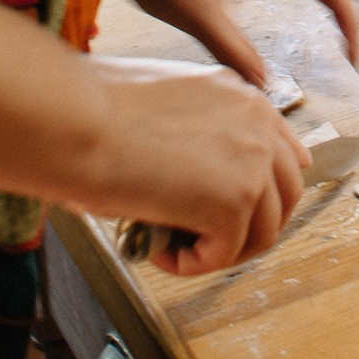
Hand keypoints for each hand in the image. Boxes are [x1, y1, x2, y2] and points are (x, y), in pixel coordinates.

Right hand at [75, 55, 306, 275]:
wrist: (71, 119)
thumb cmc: (90, 108)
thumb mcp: (159, 105)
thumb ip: (190, 132)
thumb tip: (185, 174)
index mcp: (238, 94)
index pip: (283, 149)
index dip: (263, 188)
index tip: (239, 212)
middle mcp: (256, 121)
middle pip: (287, 193)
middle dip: (251, 226)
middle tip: (205, 241)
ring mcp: (251, 161)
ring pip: (264, 231)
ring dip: (221, 250)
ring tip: (176, 250)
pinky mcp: (234, 201)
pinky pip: (225, 254)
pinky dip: (193, 264)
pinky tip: (160, 252)